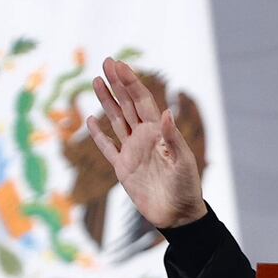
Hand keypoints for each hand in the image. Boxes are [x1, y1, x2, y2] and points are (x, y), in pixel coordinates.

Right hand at [88, 58, 206, 228]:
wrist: (178, 215)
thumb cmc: (186, 188)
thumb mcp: (183, 162)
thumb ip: (172, 138)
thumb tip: (164, 112)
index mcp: (158, 133)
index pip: (142, 101)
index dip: (131, 83)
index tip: (119, 65)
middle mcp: (144, 138)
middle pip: (127, 105)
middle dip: (117, 84)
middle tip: (105, 62)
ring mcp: (132, 152)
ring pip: (116, 120)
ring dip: (106, 101)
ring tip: (96, 81)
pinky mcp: (123, 169)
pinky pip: (108, 147)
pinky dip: (99, 134)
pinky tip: (91, 120)